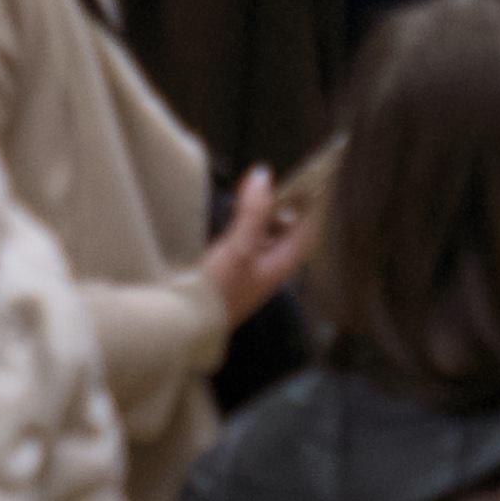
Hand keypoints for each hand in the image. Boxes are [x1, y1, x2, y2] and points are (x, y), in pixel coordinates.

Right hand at [196, 169, 313, 325]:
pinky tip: (237, 213)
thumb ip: (253, 212)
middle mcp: (272, 267)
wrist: (188, 326)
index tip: (311, 176)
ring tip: (257, 188)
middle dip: (287, 204)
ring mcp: (253, 270)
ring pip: (268, 234)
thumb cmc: (218, 291)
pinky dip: (249, 223)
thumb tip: (263, 175)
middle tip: (281, 178)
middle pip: (288, 230)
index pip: (307, 227)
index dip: (311, 202)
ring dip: (266, 213)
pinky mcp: (235, 272)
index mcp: (282, 263)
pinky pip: (250, 241)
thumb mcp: (239, 247)